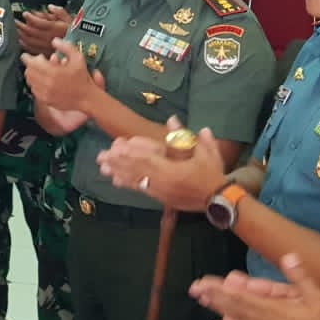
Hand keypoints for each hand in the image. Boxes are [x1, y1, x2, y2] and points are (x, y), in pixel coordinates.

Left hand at [15, 6, 70, 57]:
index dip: (31, 18)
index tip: (25, 13)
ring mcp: (46, 47)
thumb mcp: (71, 20)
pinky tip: (19, 40)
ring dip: (20, 35)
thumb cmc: (74, 34)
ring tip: (14, 29)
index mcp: (56, 29)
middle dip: (21, 26)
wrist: (78, 53)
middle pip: (31, 32)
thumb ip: (60, 12)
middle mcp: (49, 39)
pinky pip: (32, 50)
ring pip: (30, 41)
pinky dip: (24, 44)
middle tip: (14, 20)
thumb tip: (51, 7)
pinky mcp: (44, 54)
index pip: (40, 23)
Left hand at [22, 37, 97, 111]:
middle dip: (31, 65)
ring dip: (33, 74)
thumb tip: (54, 41)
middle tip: (38, 62)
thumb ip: (66, 47)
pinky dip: (35, 84)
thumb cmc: (83, 79)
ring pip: (30, 81)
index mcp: (53, 72)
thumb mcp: (78, 58)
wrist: (87, 98)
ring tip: (41, 71)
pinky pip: (34, 90)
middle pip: (29, 72)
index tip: (26, 55)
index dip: (27, 58)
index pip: (31, 63)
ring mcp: (45, 93)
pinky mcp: (45, 100)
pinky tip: (43, 81)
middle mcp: (46, 83)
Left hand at [98, 117, 226, 211]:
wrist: (219, 200)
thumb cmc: (212, 174)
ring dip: (118, 173)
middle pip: (135, 170)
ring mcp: (159, 191)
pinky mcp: (159, 197)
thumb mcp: (205, 152)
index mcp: (172, 170)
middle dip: (117, 163)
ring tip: (102, 168)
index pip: (146, 160)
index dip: (130, 154)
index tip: (115, 147)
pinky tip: (116, 180)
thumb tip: (172, 119)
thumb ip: (187, 136)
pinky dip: (127, 183)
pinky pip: (140, 189)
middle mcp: (162, 182)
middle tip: (100, 157)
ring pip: (135, 180)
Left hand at [190, 254, 319, 319]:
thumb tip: (289, 256)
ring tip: (201, 299)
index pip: (247, 298)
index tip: (207, 282)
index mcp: (282, 311)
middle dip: (216, 296)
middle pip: (238, 307)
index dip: (225, 290)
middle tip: (195, 287)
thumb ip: (304, 279)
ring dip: (220, 309)